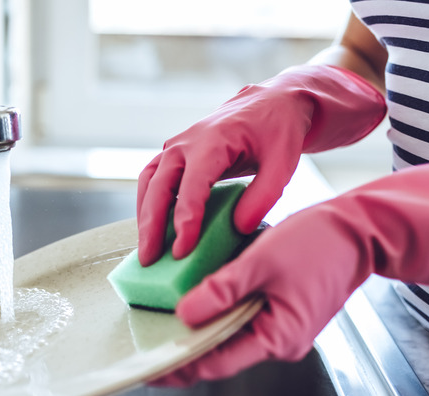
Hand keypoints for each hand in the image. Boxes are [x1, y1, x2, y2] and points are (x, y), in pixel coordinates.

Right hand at [136, 64, 385, 265]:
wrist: (270, 104)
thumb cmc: (277, 130)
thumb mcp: (283, 162)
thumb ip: (264, 195)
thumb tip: (240, 228)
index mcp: (213, 139)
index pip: (192, 185)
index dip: (185, 219)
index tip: (182, 250)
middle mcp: (187, 142)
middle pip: (159, 185)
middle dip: (152, 224)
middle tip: (150, 259)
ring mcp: (177, 147)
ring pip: (149, 182)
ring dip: (144, 216)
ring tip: (147, 250)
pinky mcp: (175, 155)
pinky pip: (153, 180)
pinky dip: (148, 205)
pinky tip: (153, 229)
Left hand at [153, 154, 428, 385]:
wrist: (358, 229)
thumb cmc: (319, 243)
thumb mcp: (261, 262)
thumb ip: (221, 290)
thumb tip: (184, 315)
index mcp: (279, 337)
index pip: (217, 362)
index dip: (179, 366)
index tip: (149, 367)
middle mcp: (279, 340)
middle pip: (221, 352)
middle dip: (184, 348)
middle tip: (148, 342)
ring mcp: (281, 326)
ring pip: (230, 334)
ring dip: (199, 328)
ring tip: (164, 321)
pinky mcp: (280, 310)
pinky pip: (241, 316)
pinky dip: (218, 310)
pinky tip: (196, 298)